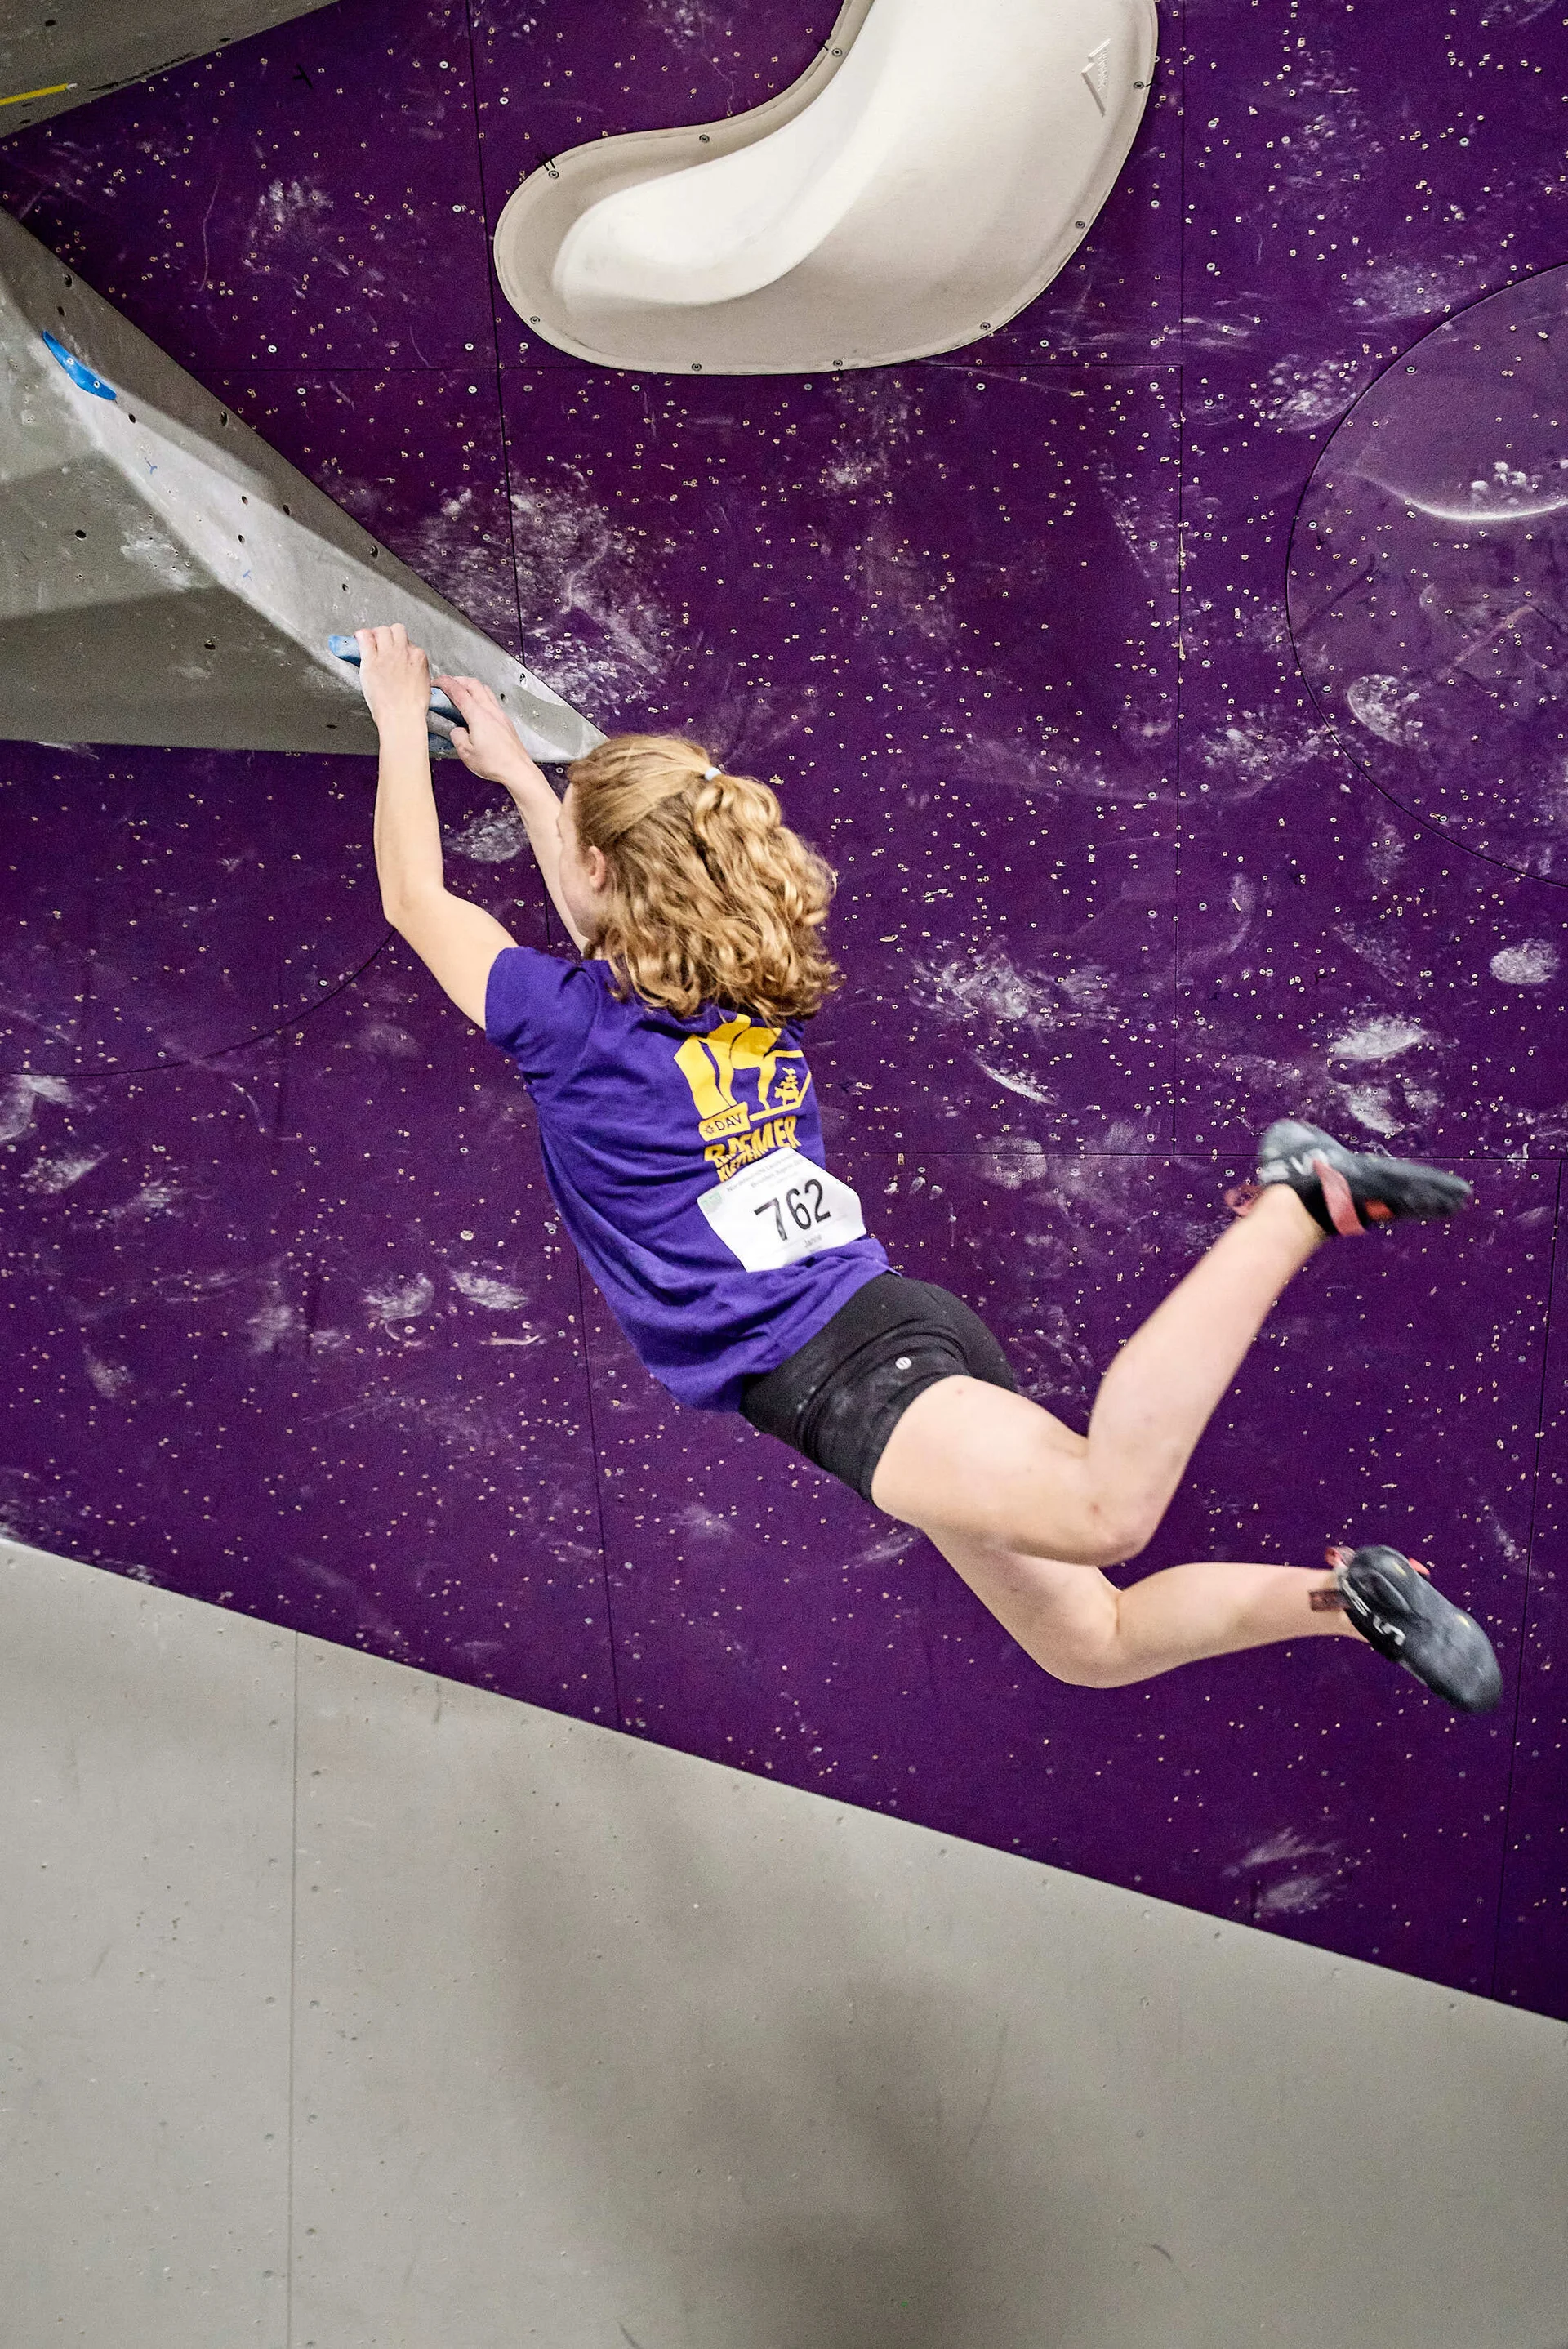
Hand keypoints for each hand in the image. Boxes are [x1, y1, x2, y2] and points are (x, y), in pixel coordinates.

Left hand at [354, 623, 431, 731]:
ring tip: (371, 643)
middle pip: (396, 630)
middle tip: (382, 644)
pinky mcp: (371, 660)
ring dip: (376, 635)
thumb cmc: (412, 708)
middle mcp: (403, 652)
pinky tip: (358, 639)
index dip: (399, 647)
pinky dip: (360, 636)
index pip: (408, 643)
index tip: (394, 653)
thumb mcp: (423, 685)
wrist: (402, 717)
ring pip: (382, 630)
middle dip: (389, 636)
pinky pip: (364, 638)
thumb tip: (408, 668)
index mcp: (418, 658)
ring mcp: (387, 655)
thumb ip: (415, 671)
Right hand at [433, 673, 538, 789]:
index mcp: (478, 716)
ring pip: (485, 690)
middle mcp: (490, 711)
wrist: (518, 770)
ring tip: (462, 693)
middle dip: (458, 680)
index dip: (445, 683)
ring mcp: (500, 715)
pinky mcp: (505, 721)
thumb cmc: (495, 763)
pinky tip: (477, 708)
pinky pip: (492, 701)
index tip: (437, 682)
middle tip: (448, 684)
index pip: (458, 691)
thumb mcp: (466, 753)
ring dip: (471, 687)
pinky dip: (481, 697)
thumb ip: (457, 736)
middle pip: (473, 684)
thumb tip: (457, 730)